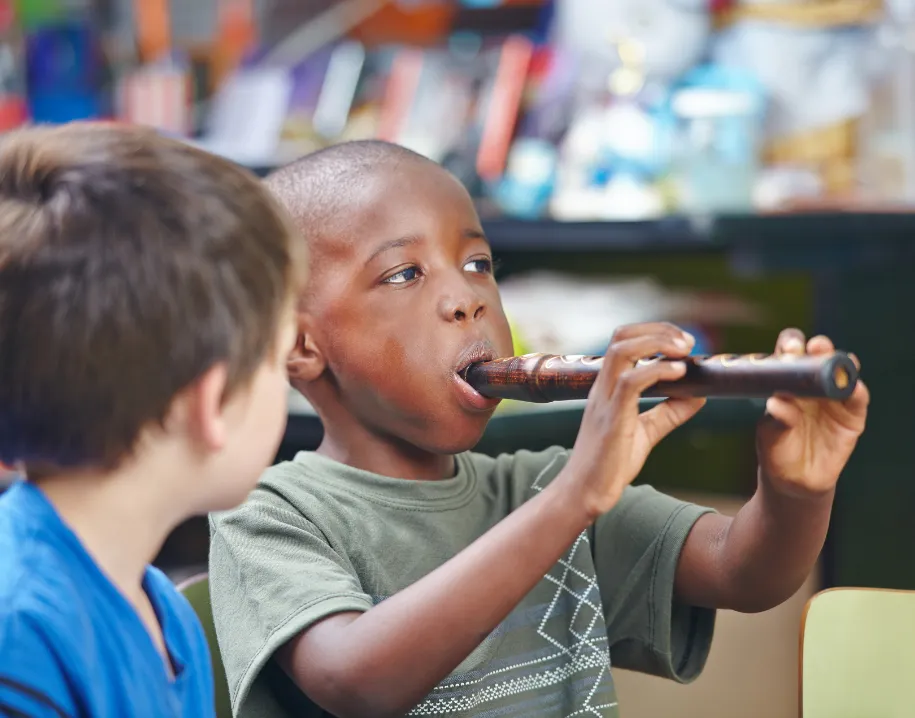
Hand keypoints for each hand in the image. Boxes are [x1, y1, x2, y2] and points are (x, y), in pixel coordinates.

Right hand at [564, 322, 705, 518]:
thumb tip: (699, 395)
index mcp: (608, 387)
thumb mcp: (647, 432)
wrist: (585, 493)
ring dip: (656, 343)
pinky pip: (630, 382)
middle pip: (621, 336)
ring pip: (622, 351)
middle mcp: (603, 388)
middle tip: (688, 342)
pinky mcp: (612, 420)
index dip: (654, 332)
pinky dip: (657, 371)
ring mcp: (605, 402)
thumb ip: (670, 412)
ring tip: (684, 351)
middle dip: (658, 330)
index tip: (684, 342)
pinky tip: (679, 373)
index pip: (623, 340)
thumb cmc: (609, 464)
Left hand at [757, 329, 868, 498]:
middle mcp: (811, 384)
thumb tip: (776, 403)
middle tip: (814, 348)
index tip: (788, 350)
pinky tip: (853, 387)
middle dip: (818, 347)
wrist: (795, 480)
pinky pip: (857, 399)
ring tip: (836, 362)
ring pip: (842, 372)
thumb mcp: (770, 435)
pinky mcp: (851, 415)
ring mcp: (833, 398)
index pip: (790, 355)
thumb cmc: (776, 449)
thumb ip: (776, 419)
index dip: (790, 346)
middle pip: (819, 356)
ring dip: (841, 363)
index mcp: (786, 382)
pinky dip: (856, 391)